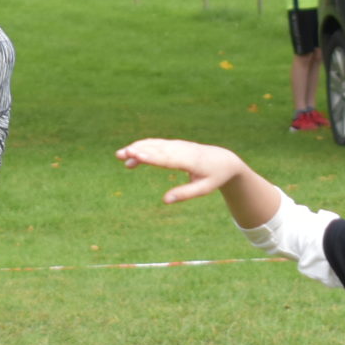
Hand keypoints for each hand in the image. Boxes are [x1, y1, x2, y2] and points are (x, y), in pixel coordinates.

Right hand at [115, 138, 246, 203]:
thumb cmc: (214, 176)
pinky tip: (131, 154)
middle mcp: (182, 150)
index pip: (168, 159)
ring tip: (120, 155)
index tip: (137, 156)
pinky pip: (157, 144)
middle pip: (157, 149)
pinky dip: (143, 147)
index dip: (151, 157)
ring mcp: (178, 145)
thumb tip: (165, 201)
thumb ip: (185, 194)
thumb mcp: (204, 189)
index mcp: (190, 161)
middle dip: (138, 151)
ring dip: (137, 148)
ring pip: (154, 145)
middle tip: (121, 154)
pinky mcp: (175, 144)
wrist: (224, 160)